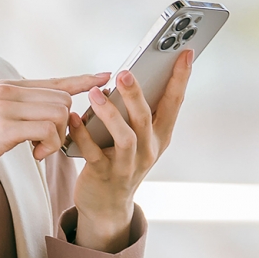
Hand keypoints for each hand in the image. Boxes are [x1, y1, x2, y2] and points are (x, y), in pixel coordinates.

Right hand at [0, 72, 111, 200]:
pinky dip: (50, 146)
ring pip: (60, 113)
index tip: (104, 76)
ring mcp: (4, 106)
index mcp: (6, 87)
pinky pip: (49, 130)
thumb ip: (21, 113)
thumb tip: (54, 114)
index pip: (54, 80)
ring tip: (38, 151)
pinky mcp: (4, 127)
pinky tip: (35, 155)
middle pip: (63, 99)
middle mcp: (6, 90)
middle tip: (47, 146)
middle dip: (65, 126)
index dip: (82, 79)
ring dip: (58, 138)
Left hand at [69, 49, 192, 251]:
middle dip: (137, 94)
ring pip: (125, 137)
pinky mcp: (104, 174)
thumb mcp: (139, 137)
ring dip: (111, 114)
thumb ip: (137, 111)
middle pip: (147, 118)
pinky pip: (93, 152)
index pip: (175, 103)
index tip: (186, 52)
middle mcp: (149, 150)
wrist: (108, 205)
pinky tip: (73, 118)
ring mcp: (127, 165)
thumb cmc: (122, 161)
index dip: (181, 78)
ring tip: (96, 94)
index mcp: (160, 136)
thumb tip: (125, 77)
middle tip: (124, 72)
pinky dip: (82, 134)